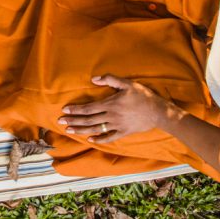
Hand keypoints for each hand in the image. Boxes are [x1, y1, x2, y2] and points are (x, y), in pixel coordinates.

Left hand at [58, 74, 177, 142]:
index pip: (88, 108)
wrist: (158, 112)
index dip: (75, 110)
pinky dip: (99, 140)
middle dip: (73, 121)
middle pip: (88, 120)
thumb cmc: (142, 96)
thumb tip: (94, 79)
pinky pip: (109, 137)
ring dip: (81, 130)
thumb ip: (110, 79)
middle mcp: (111, 117)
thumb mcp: (127, 84)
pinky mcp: (124, 132)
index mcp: (110, 104)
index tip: (64, 111)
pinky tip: (90, 140)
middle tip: (60, 122)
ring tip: (69, 131)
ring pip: (96, 129)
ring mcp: (117, 126)